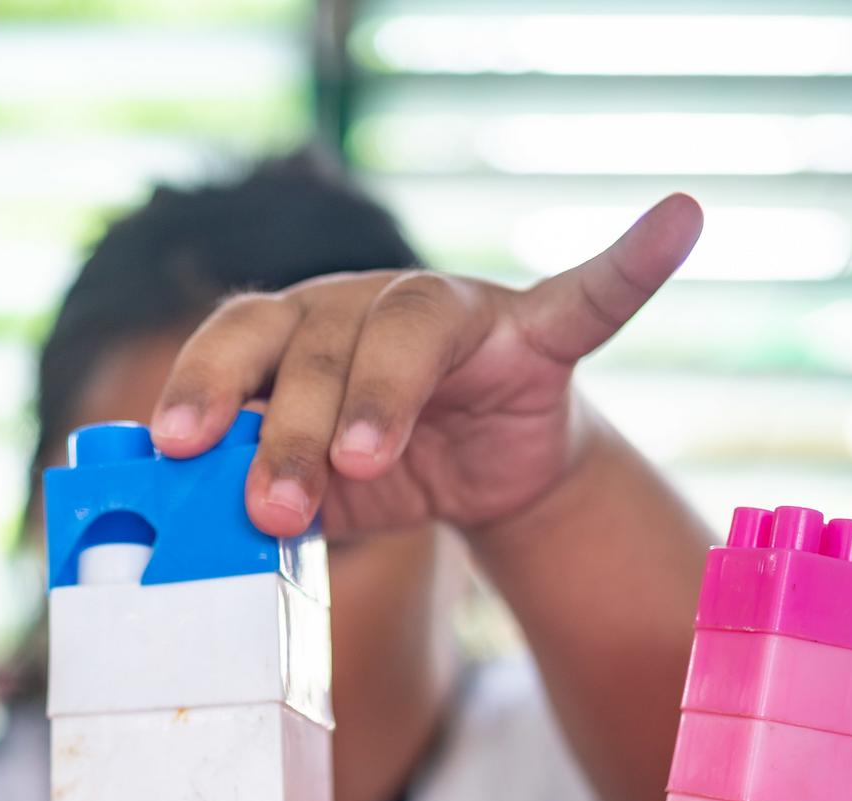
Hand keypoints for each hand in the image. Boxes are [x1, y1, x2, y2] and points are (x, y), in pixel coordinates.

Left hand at [150, 193, 701, 544]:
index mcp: (296, 332)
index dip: (206, 384)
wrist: (483, 477)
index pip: (240, 339)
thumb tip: (193, 528)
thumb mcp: (316, 494)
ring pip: (408, 331)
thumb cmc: (381, 470)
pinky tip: (676, 221)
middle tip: (275, 509)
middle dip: (291, 430)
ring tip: (365, 460)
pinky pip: (586, 293)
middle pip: (317, 345)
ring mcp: (455, 310)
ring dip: (380, 395)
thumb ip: (262, 495)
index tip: (175, 441)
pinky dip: (633, 260)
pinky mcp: (536, 331)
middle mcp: (366, 302)